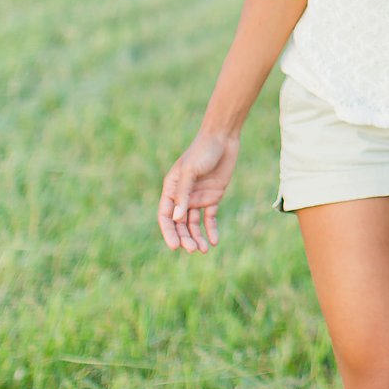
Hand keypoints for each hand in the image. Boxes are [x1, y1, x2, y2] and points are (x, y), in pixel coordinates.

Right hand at [158, 131, 238, 252]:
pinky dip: (211, 229)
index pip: (165, 216)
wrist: (223, 138)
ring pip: (194, 223)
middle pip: (180, 224)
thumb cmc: (202, 151)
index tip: (175, 246)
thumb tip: (176, 218)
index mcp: (171, 189)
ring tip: (203, 250)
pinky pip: (210, 217)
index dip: (168, 232)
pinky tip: (215, 241)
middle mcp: (183, 196)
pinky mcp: (213, 197)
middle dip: (185, 238)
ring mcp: (198, 197)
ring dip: (197, 237)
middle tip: (193, 250)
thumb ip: (183, 194)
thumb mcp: (190, 171)